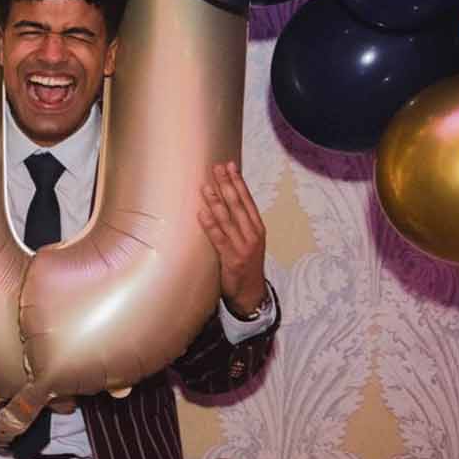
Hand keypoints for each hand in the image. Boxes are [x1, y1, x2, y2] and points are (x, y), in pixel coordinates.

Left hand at [197, 162, 266, 316]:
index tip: (229, 165)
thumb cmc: (246, 264)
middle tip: (216, 167)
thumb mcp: (248, 241)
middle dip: (226, 184)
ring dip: (216, 201)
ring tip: (205, 185)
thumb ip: (240, 223)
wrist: (251, 293)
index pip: (247, 200)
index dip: (238, 181)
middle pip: (238, 205)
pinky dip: (210, 224)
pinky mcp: (231, 258)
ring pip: (227, 219)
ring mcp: (242, 246)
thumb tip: (226, 200)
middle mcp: (252, 234)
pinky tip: (201, 212)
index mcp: (257, 228)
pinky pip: (218, 238)